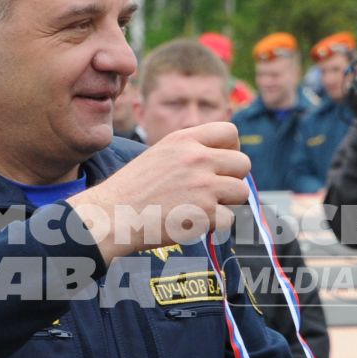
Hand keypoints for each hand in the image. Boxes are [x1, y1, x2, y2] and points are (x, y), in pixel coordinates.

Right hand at [66, 121, 250, 261]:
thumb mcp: (159, 154)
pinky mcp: (204, 213)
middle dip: (233, 179)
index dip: (231, 149)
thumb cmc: (131, 190)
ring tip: (202, 208)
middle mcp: (196, 158)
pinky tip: (193, 223)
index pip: (230, 131)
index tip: (221, 164)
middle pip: (243, 163)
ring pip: (242, 192)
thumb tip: (221, 162)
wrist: (113, 216)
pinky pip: (231, 219)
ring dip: (227, 203)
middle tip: (214, 191)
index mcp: (184, 140)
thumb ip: (189, 152)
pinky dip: (216, 226)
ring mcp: (203, 186)